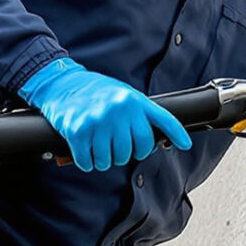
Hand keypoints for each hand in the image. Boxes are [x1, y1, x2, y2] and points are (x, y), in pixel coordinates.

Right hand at [20, 58, 193, 171]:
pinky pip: (89, 162)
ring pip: (109, 161)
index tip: (186, 145)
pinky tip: (84, 151)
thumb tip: (151, 140)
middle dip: (123, 155)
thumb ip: (136, 113)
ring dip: (102, 160)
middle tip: (113, 146)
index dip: (176, 134)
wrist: (60, 83)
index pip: (162, 119)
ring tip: (97, 146)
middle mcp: (119, 110)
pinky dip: (86, 162)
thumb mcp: (121, 93)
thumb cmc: (92, 91)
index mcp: (132, 100)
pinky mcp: (78, 131)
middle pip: (133, 152)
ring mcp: (99, 121)